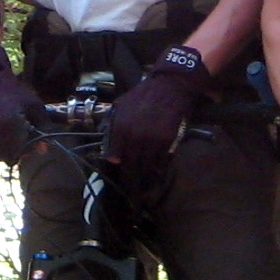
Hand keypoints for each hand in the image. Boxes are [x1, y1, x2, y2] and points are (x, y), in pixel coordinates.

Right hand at [0, 41, 44, 163]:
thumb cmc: (12, 89)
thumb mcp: (34, 104)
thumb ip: (42, 127)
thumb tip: (44, 150)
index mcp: (11, 125)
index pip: (17, 154)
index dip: (23, 151)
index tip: (25, 143)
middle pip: (3, 158)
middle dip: (10, 153)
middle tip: (14, 140)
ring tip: (2, 138)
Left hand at [104, 53, 213, 183]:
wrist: (169, 86)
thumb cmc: (144, 96)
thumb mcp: (121, 106)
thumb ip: (113, 127)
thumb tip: (110, 152)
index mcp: (120, 127)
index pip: (115, 156)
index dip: (118, 169)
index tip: (121, 178)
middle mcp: (134, 136)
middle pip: (131, 166)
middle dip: (131, 181)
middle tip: (133, 192)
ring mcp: (151, 140)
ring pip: (146, 166)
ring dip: (146, 179)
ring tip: (145, 189)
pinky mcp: (167, 141)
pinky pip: (162, 161)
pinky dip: (159, 169)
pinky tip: (158, 174)